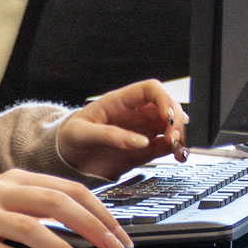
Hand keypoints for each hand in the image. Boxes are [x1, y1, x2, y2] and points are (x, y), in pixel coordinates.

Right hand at [0, 169, 131, 247]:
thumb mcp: (8, 200)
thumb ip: (41, 207)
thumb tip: (91, 231)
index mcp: (16, 179)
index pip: (68, 189)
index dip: (99, 211)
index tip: (120, 234)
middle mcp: (0, 193)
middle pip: (54, 203)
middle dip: (91, 226)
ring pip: (32, 229)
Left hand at [57, 79, 187, 179]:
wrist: (67, 158)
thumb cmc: (70, 138)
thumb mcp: (81, 133)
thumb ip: (109, 135)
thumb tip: (140, 141)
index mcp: (119, 102)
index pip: (150, 89)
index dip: (164, 99)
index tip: (169, 116)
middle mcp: (135, 114)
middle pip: (167, 107)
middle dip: (176, 120)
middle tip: (173, 137)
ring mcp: (142, 130)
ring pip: (171, 126)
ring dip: (180, 135)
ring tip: (178, 148)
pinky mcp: (145, 149)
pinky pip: (167, 145)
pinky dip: (177, 149)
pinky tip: (179, 155)